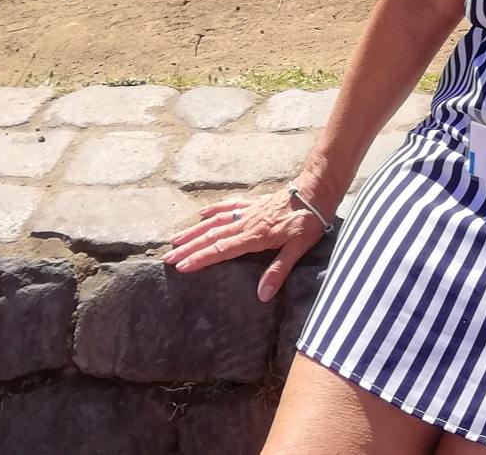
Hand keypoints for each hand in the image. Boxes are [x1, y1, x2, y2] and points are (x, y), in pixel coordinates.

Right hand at [164, 186, 331, 301]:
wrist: (317, 189)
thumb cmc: (310, 220)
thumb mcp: (298, 248)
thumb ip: (279, 270)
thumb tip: (261, 296)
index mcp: (255, 236)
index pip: (221, 250)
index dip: (200, 259)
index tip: (181, 267)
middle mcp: (247, 223)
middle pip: (212, 236)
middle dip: (189, 248)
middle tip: (168, 257)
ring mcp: (250, 211)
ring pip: (217, 221)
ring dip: (195, 231)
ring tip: (176, 239)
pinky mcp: (256, 203)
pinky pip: (231, 206)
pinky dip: (215, 209)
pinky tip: (203, 213)